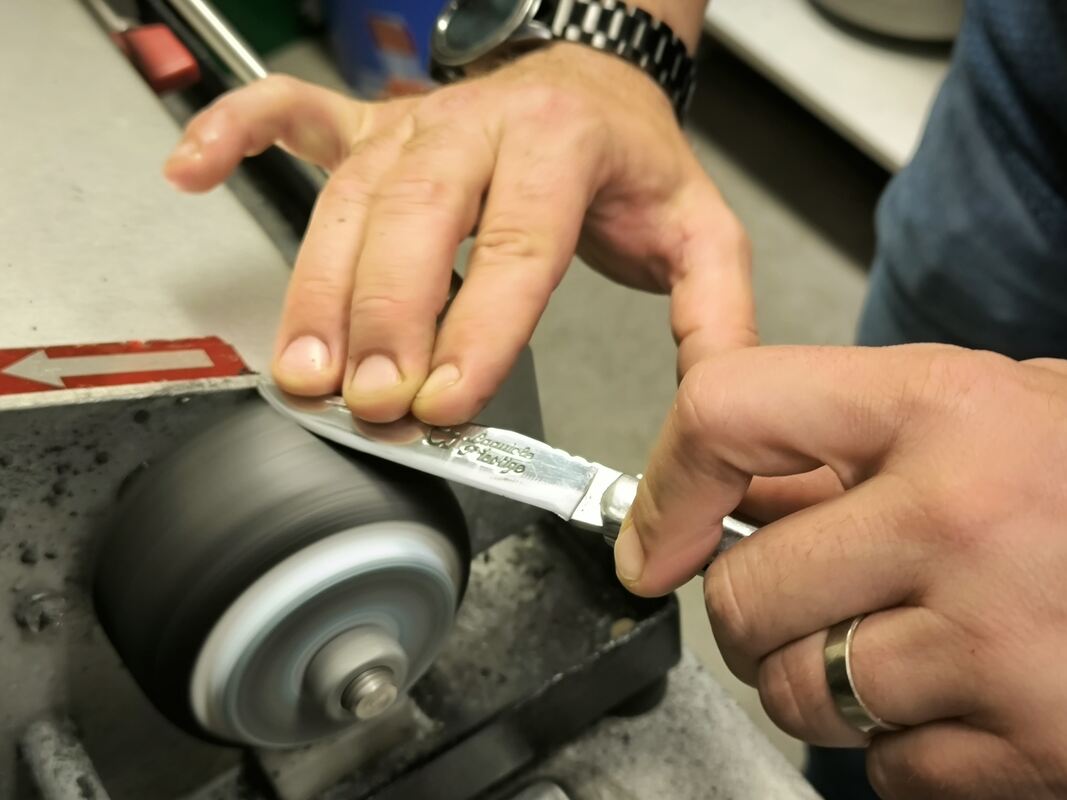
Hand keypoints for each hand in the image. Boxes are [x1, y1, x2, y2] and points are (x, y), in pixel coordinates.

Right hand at [163, 46, 754, 423]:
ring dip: (318, 286)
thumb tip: (711, 410)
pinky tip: (193, 170)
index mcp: (565, 146)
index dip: (479, 328)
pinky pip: (291, 113)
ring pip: (350, 198)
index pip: (519, 245)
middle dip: (386, 319)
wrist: (593, 80)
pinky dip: (236, 134)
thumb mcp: (700, 236)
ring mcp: (413, 121)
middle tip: (369, 404)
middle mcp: (478, 125)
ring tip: (302, 370)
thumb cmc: (633, 163)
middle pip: (417, 220)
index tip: (445, 401)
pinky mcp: (370, 124)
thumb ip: (714, 320)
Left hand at [617, 344, 1066, 797]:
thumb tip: (714, 501)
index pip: (727, 414)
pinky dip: (896, 746)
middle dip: (752, 609)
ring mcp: (1005, 644)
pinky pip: (882, 771)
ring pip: (800, 696)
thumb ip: (844, 446)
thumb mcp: (977, 410)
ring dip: (817, 679)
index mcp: (943, 407)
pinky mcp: (1041, 747)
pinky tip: (958, 691)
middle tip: (800, 597)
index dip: (667, 483)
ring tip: (889, 639)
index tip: (656, 536)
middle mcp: (966, 519)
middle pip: (744, 596)